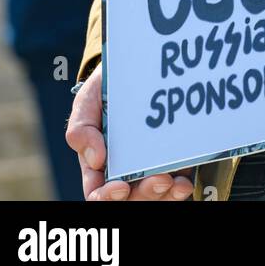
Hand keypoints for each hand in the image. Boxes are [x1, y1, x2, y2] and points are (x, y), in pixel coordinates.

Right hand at [65, 62, 193, 201]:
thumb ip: (80, 130)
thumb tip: (96, 160)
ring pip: (155, 195)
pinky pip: (175, 185)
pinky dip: (179, 189)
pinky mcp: (172, 161)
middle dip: (146, 194)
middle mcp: (124, 172)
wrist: (136, 67)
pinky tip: (184, 181)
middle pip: (132, 198)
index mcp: (98, 165)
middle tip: (160, 180)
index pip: (99, 193)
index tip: (121, 187)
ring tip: (176, 183)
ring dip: (165, 195)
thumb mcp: (86, 103)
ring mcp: (149, 168)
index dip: (108, 197)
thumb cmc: (105, 89)